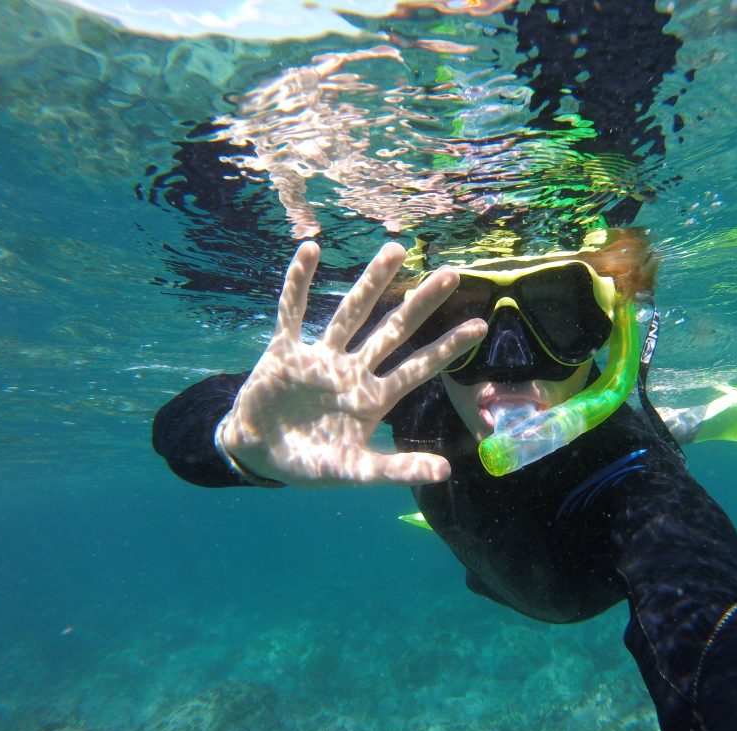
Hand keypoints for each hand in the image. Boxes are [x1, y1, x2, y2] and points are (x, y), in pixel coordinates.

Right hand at [219, 241, 486, 485]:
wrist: (256, 455)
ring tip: (396, 250)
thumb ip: (396, 470)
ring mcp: (319, 357)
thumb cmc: (308, 464)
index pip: (417, 368)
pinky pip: (291, 312)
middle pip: (393, 330)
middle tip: (451, 274)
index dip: (447, 348)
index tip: (480, 326)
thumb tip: (445, 473)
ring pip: (350, 313)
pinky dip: (298, 283)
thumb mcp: (353, 471)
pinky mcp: (284, 351)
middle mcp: (352, 371)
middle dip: (420, 304)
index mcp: (372, 398)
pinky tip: (310, 250)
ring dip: (372, 282)